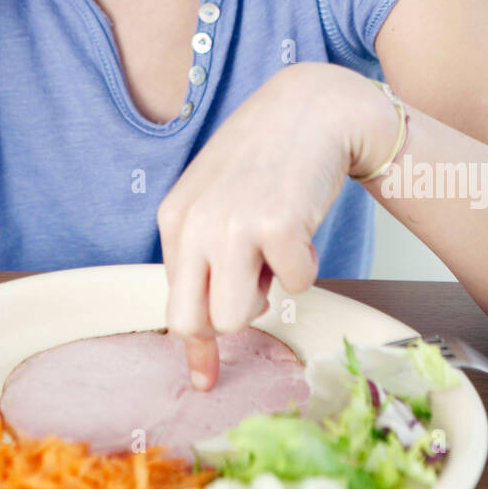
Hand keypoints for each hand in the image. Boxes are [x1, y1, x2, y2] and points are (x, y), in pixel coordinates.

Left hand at [157, 62, 398, 390]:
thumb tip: (202, 337)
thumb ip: (204, 256)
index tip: (203, 380)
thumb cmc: (267, 158)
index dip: (195, 344)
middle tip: (259, 282)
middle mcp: (195, 224)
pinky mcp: (277, 225)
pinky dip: (305, 265)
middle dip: (232, 319)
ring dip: (268, 293)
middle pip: (197, 322)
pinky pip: (296, 285)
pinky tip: (301, 224)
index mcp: (175, 218)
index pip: (173, 303)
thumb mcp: (217, 200)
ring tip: (276, 248)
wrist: (313, 107)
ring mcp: (233, 225)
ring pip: (239, 316)